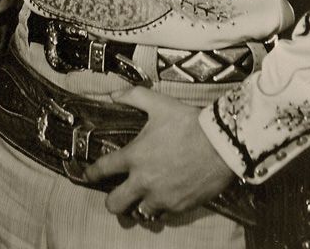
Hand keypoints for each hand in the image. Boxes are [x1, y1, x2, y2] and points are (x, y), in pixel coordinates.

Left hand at [82, 87, 235, 218]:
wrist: (220, 145)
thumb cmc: (187, 122)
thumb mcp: (157, 102)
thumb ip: (132, 96)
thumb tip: (112, 94)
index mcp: (134, 156)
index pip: (103, 168)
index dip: (91, 172)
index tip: (88, 174)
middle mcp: (143, 181)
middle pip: (115, 204)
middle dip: (112, 201)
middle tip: (116, 194)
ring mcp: (161, 197)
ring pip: (139, 214)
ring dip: (138, 206)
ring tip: (142, 198)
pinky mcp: (179, 207)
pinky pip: (162, 215)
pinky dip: (160, 209)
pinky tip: (163, 199)